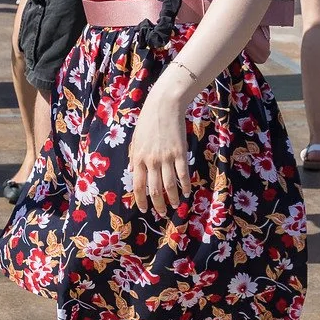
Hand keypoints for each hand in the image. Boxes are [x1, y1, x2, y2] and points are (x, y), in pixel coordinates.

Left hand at [129, 90, 192, 217]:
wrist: (164, 106)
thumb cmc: (147, 122)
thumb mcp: (135, 140)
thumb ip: (134, 157)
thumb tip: (132, 172)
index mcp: (138, 158)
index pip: (138, 186)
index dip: (141, 200)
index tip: (145, 209)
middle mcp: (151, 161)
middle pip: (154, 190)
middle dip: (158, 205)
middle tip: (162, 213)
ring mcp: (166, 158)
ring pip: (169, 186)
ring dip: (173, 199)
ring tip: (176, 206)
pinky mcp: (180, 153)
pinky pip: (183, 174)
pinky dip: (185, 185)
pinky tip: (187, 192)